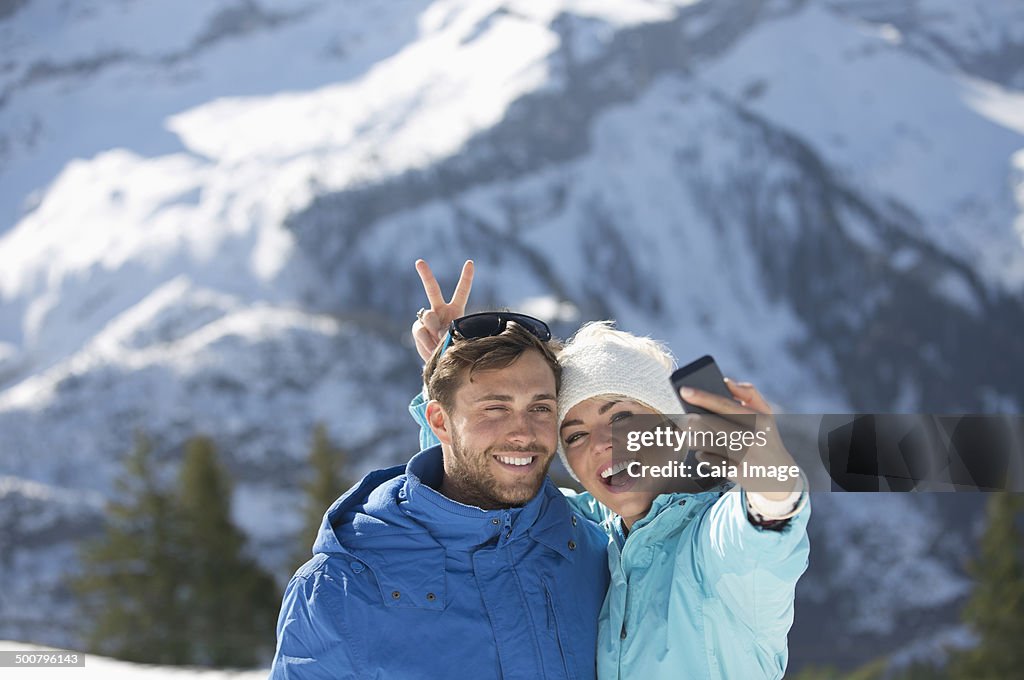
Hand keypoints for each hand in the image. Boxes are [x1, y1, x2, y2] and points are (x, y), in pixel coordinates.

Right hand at [411, 259, 473, 361]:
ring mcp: (428, 319)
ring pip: (428, 316)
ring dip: (434, 330)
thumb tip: (432, 330)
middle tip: (419, 262)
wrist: (440, 360)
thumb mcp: (458, 341)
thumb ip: (448, 333)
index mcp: (456, 310)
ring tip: (439, 343)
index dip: (466, 277)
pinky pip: (420, 330)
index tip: (470, 263)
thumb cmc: (454, 348)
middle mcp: (440, 310)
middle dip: (426, 275)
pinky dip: (426, 341)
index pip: (461, 291)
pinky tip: (431, 348)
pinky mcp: (418, 328)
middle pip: (432, 290)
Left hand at [679, 380, 799, 498]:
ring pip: (704, 442)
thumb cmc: (766, 438)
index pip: (725, 404)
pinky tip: (706, 453)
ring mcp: (744, 457)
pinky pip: (707, 459)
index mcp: (758, 418)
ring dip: (693, 438)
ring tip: (693, 435)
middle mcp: (752, 437)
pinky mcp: (735, 473)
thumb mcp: (766, 414)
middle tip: (682, 419)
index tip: (684, 390)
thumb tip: (726, 381)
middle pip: (710, 424)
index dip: (702, 396)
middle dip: (690, 420)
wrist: (780, 476)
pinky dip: (702, 455)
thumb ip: (749, 393)